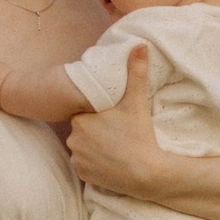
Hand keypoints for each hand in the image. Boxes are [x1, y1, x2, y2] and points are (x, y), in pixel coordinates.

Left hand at [63, 42, 161, 195]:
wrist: (146, 172)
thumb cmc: (139, 135)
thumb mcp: (137, 101)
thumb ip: (136, 72)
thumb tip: (140, 44)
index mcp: (81, 119)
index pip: (83, 112)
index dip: (97, 114)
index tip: (112, 117)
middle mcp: (73, 139)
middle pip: (82, 130)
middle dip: (95, 130)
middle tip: (116, 132)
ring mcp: (77, 159)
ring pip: (83, 147)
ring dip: (94, 147)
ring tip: (114, 147)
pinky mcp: (83, 175)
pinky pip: (85, 165)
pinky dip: (95, 163)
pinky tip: (110, 161)